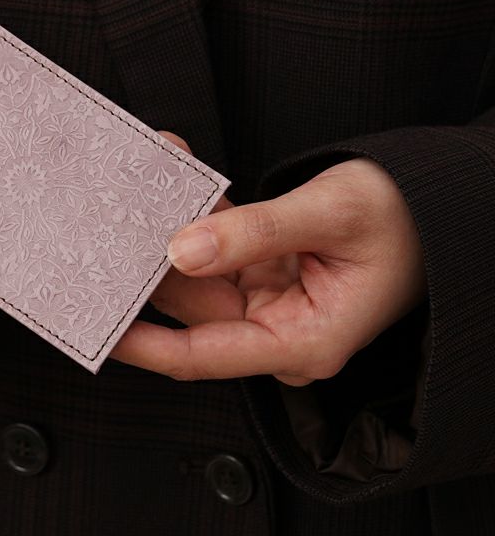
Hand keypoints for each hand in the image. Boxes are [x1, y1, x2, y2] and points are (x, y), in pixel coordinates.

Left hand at [111, 134, 426, 384]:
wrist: (436, 202)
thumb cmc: (405, 218)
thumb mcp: (329, 215)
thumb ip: (255, 233)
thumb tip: (182, 249)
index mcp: (302, 341)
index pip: (203, 355)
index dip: (144, 344)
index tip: (97, 327)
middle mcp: (280, 329)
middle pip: (192, 309)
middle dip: (146, 270)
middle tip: (98, 235)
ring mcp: (269, 300)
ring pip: (196, 273)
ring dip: (164, 233)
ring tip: (126, 195)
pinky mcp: (263, 271)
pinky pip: (215, 246)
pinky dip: (193, 216)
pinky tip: (167, 180)